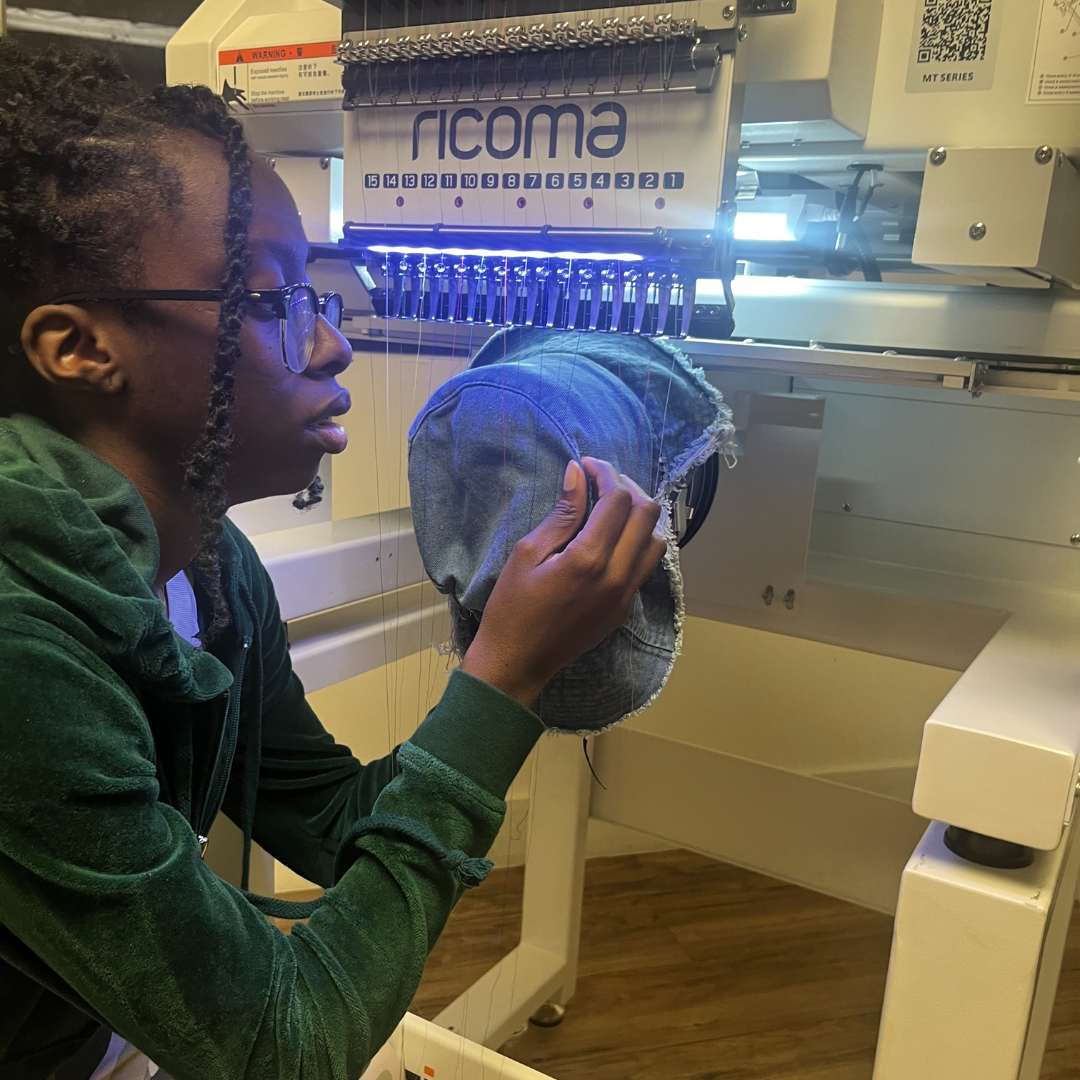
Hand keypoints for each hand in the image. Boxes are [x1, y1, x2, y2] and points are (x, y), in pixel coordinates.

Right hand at [460, 457, 666, 707]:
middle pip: (647, 515)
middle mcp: (617, 576)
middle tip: (602, 482)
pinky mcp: (624, 609)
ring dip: (640, 517)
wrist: (518, 661)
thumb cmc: (512, 608)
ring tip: (612, 508)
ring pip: (656, 542)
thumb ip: (561, 514)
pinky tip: (612, 539)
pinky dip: (637, 543)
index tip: (588, 465)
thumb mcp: (528, 553)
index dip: (606, 473)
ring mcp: (625, 596)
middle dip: (628, 488)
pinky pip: (645, 567)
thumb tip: (578, 475)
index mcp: (589, 559)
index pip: (618, 500)